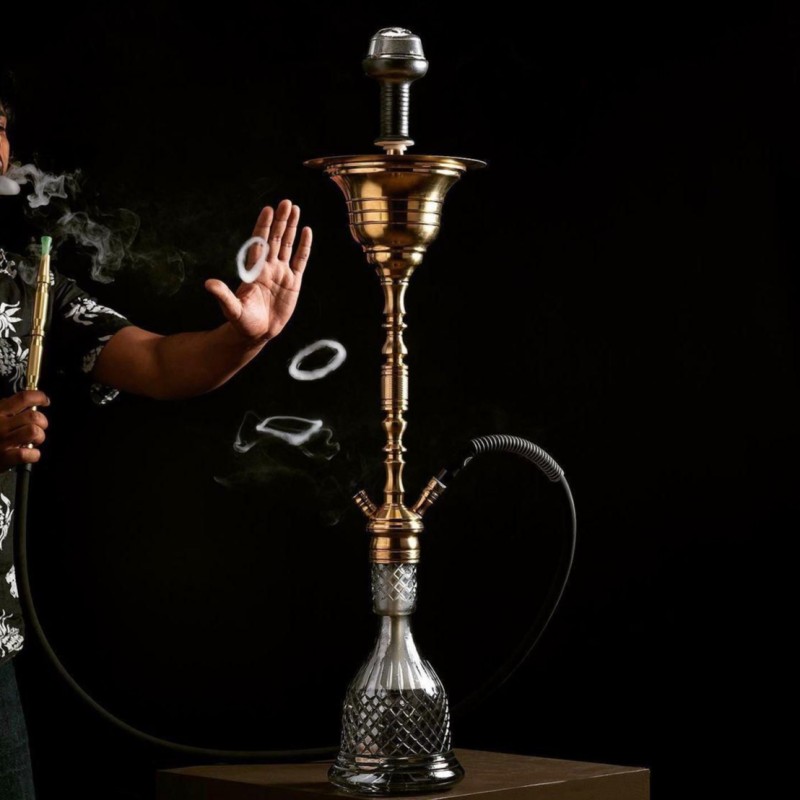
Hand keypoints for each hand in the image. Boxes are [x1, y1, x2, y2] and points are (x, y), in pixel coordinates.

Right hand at [0, 391, 49, 468]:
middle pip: (34, 416)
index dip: (39, 397)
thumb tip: (29, 403)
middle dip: (43, 422)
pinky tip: (30, 454)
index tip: (44, 401)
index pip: (23, 397)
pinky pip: (28, 454)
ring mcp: (3, 441)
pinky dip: (34, 454)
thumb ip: (7, 408)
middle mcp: (0, 424)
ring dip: (39, 437)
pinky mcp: (4, 458)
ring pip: (34, 432)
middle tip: (39, 427)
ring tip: (33, 440)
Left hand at [204, 200, 312, 342]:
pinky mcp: (293, 282)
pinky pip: (300, 261)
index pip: (260, 243)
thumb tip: (208, 284)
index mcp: (254, 270)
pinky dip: (304, 246)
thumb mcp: (232, 309)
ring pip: (288, 245)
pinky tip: (307, 231)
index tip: (268, 210)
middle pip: (276, 239)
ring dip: (292, 228)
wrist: (257, 333)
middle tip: (287, 202)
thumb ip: (223, 295)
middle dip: (281, 221)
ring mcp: (281, 273)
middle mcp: (268, 267)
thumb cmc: (242, 321)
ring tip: (296, 209)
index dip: (263, 226)